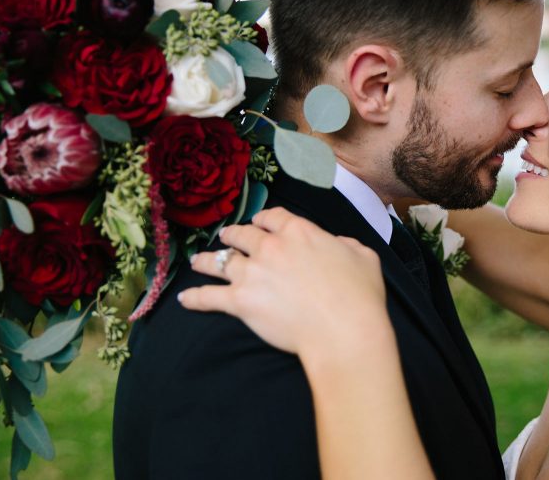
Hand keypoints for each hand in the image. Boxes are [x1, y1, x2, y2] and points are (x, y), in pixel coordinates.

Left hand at [178, 207, 389, 364]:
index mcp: (300, 232)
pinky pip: (209, 297)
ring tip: (197, 261)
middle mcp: (271, 248)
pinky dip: (194, 298)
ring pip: (220, 261)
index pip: (273, 217)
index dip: (264, 219)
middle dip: (233, 235)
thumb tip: (337, 244)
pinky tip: (184, 299)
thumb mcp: (363, 257)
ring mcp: (252, 274)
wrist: (343, 330)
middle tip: (228, 237)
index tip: (259, 223)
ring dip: (207, 260)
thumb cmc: (358, 295)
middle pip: (242, 235)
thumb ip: (346, 244)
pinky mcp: (240, 302)